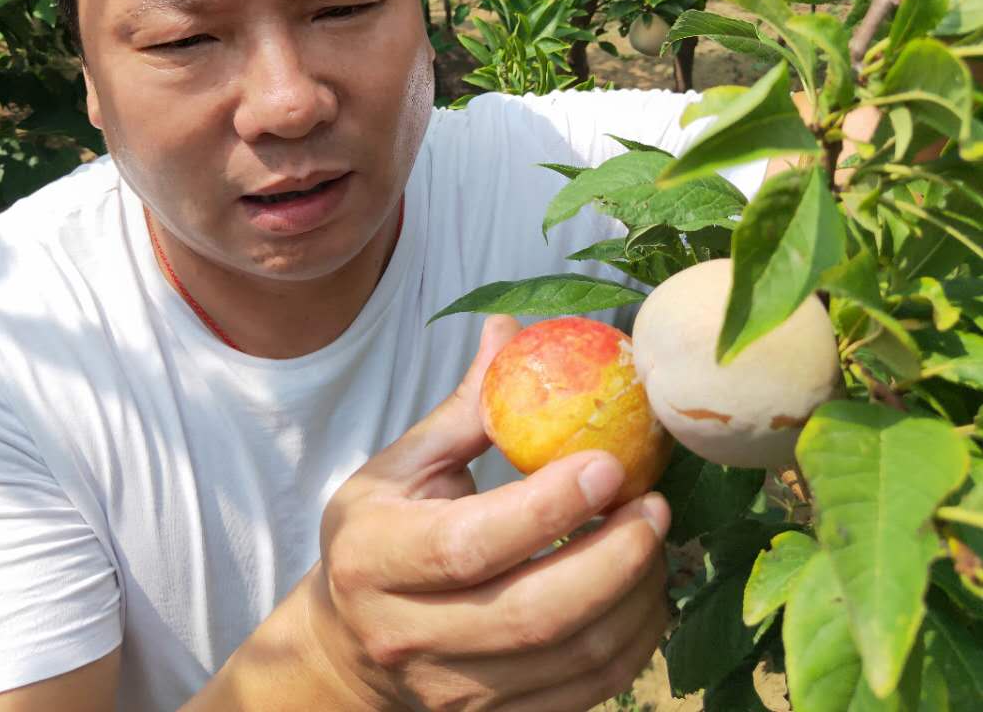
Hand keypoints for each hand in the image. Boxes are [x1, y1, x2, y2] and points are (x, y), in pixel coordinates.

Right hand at [299, 314, 670, 711]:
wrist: (349, 645)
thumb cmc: (379, 534)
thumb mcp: (403, 465)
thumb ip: (464, 409)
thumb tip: (511, 329)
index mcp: (375, 557)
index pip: (470, 544)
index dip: (547, 507)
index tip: (609, 463)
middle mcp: (408, 635)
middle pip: (531, 616)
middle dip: (613, 560)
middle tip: (656, 505)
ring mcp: (452, 692)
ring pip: (569, 661)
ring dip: (634, 599)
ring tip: (656, 540)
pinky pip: (583, 695)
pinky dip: (631, 645)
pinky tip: (644, 591)